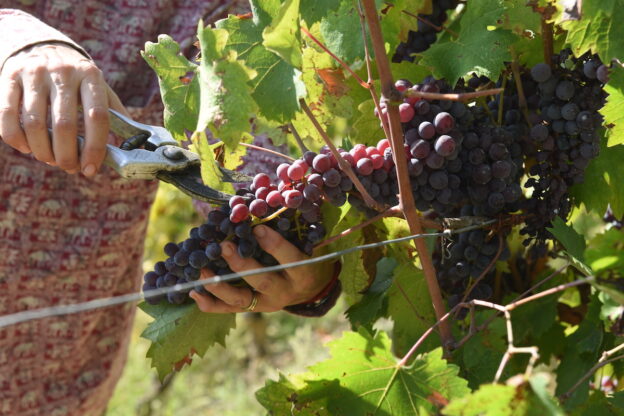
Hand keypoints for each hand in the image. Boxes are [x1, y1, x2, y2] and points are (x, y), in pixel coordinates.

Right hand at [0, 42, 125, 175]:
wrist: (43, 45)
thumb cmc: (79, 78)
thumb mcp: (100, 88)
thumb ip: (116, 113)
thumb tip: (135, 144)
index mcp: (91, 76)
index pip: (97, 118)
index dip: (95, 148)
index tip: (91, 169)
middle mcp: (63, 72)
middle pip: (64, 125)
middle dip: (67, 156)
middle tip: (69, 168)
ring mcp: (34, 73)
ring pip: (34, 123)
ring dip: (43, 151)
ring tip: (50, 159)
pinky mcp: (9, 76)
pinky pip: (7, 115)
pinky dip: (16, 139)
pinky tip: (27, 148)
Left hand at [190, 224, 333, 312]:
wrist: (307, 287)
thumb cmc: (304, 253)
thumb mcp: (305, 240)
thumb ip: (287, 224)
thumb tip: (261, 192)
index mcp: (303, 271)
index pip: (290, 259)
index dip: (275, 245)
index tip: (257, 228)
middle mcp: (285, 290)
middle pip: (263, 280)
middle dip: (242, 264)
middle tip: (223, 246)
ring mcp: (266, 303)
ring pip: (242, 299)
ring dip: (219, 285)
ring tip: (200, 269)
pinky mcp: (251, 309)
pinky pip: (228, 310)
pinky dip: (210, 303)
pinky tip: (193, 292)